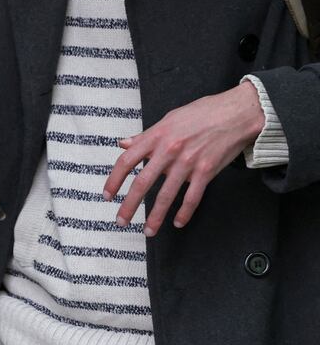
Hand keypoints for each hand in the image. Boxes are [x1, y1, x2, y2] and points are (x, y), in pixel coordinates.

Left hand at [104, 81, 267, 234]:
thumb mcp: (168, 119)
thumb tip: (124, 143)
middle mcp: (168, 150)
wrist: (236, 114)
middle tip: (121, 220)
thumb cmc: (202, 113)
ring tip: (148, 230)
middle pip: (143, 182)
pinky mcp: (206, 171)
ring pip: (166, 195)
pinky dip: (185, 212)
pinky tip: (177, 222)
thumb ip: (145, 136)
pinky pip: (192, 197)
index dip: (114, 179)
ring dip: (156, 216)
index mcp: (156, 136)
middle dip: (129, 205)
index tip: (108, 195)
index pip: (126, 161)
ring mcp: (188, 162)